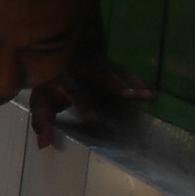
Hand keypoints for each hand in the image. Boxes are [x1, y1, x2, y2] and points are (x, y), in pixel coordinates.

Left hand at [28, 62, 146, 149]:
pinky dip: (140, 82)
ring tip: (149, 95)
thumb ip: (42, 121)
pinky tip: (153, 94)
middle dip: (116, 85)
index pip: (75, 90)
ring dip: (134, 83)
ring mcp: (100, 65)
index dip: (85, 103)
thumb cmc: (52, 83)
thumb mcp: (42, 100)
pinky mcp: (113, 65)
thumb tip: (43, 145)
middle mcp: (84, 69)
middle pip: (101, 76)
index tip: (97, 118)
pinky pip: (127, 73)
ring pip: (118, 73)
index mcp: (64, 77)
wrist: (63, 50)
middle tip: (131, 95)